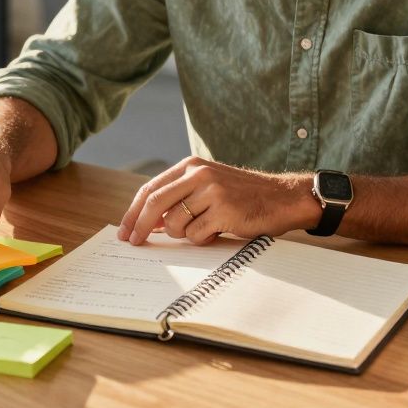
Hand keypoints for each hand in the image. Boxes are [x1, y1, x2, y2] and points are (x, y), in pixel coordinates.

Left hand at [116, 157, 318, 244]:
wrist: (282, 198)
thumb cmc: (243, 196)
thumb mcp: (208, 186)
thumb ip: (179, 198)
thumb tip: (148, 223)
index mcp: (191, 165)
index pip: (151, 188)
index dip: (133, 212)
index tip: (124, 231)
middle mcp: (199, 174)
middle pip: (155, 203)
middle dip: (140, 226)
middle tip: (134, 242)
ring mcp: (212, 191)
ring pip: (175, 223)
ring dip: (184, 234)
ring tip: (205, 228)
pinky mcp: (224, 210)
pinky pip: (196, 235)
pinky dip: (203, 239)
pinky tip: (219, 230)